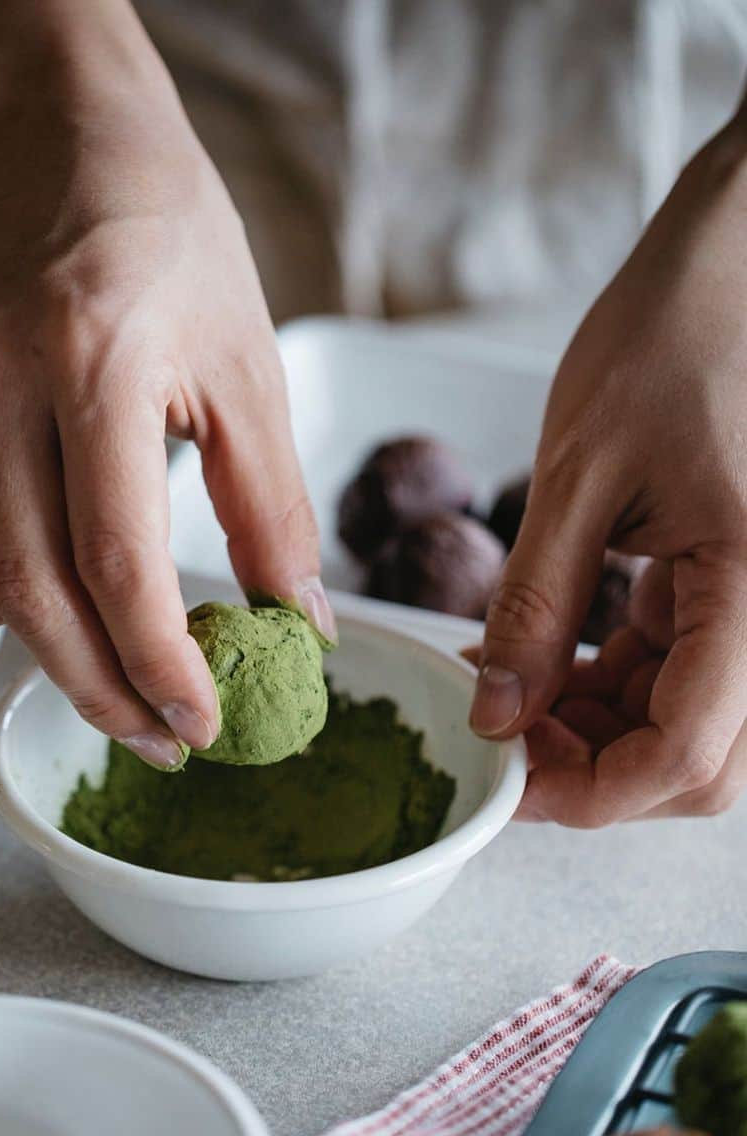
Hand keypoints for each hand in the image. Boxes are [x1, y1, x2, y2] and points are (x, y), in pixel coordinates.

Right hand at [0, 3, 328, 769]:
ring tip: (61, 609)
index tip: (199, 722)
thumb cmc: (166, 237)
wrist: (60, 133)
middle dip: (99, 689)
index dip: (161, 667)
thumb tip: (296, 623)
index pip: (118, 567)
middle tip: (157, 734)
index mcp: (96, 369)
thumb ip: (273, 503)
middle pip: (26, 594)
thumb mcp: (248, 362)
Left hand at [469, 115, 746, 824]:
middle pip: (694, 762)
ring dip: (594, 728)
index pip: (685, 758)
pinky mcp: (730, 583)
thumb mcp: (579, 477)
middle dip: (593, 769)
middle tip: (500, 735)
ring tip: (506, 687)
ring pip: (683, 722)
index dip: (589, 792)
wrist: (737, 260)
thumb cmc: (673, 335)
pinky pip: (676, 668)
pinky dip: (605, 680)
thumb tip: (496, 713)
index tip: (505, 778)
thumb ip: (535, 609)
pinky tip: (540, 654)